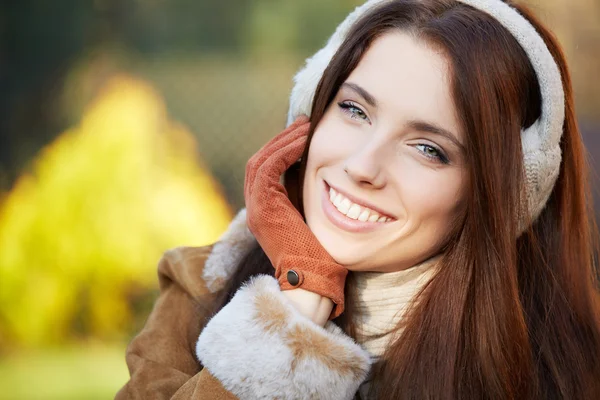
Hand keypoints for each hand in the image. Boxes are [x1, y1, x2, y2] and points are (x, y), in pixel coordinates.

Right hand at [244, 116, 347, 318]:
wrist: (313, 280)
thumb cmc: (320, 254)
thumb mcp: (310, 219)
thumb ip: (305, 199)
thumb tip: (320, 175)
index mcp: (264, 212)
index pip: (265, 171)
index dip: (281, 149)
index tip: (303, 134)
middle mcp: (254, 209)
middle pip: (258, 162)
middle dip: (281, 140)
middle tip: (303, 123)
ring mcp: (255, 209)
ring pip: (260, 161)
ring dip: (283, 141)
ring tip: (305, 127)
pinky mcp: (263, 209)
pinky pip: (268, 169)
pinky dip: (284, 152)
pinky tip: (304, 142)